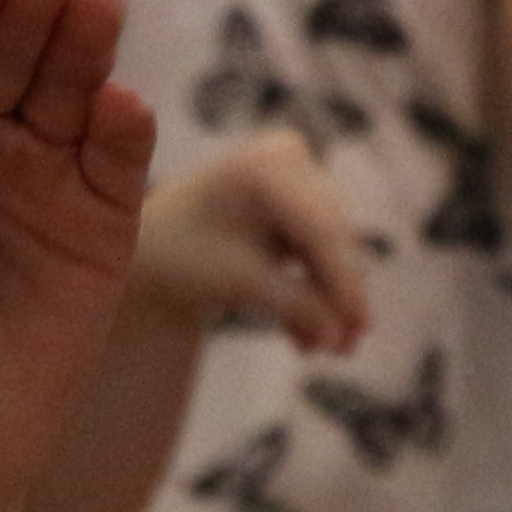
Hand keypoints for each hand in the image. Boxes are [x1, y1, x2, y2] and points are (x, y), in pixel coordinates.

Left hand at [132, 129, 366, 353]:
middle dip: (336, 299)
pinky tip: (301, 339)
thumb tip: (341, 339)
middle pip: (332, 240)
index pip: (320, 230)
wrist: (151, 247)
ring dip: (325, 302)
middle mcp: (289, 159)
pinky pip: (319, 252)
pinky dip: (311, 292)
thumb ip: (298, 306)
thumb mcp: (241, 283)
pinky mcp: (300, 203)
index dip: (344, 283)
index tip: (361, 328)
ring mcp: (297, 176)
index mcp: (265, 166)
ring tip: (317, 351)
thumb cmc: (182, 258)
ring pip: (330, 251)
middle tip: (343, 351)